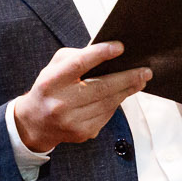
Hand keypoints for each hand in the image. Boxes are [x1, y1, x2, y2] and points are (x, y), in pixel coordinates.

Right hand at [11, 42, 149, 156]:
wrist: (35, 123)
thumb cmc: (50, 88)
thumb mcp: (54, 67)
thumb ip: (77, 57)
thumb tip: (108, 52)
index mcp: (51, 81)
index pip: (78, 64)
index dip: (101, 54)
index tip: (120, 47)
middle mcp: (60, 103)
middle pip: (101, 87)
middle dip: (127, 78)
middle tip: (145, 71)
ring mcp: (72, 121)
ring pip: (108, 103)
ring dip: (127, 90)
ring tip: (140, 80)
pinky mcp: (83, 133)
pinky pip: (107, 115)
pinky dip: (117, 103)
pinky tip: (123, 94)